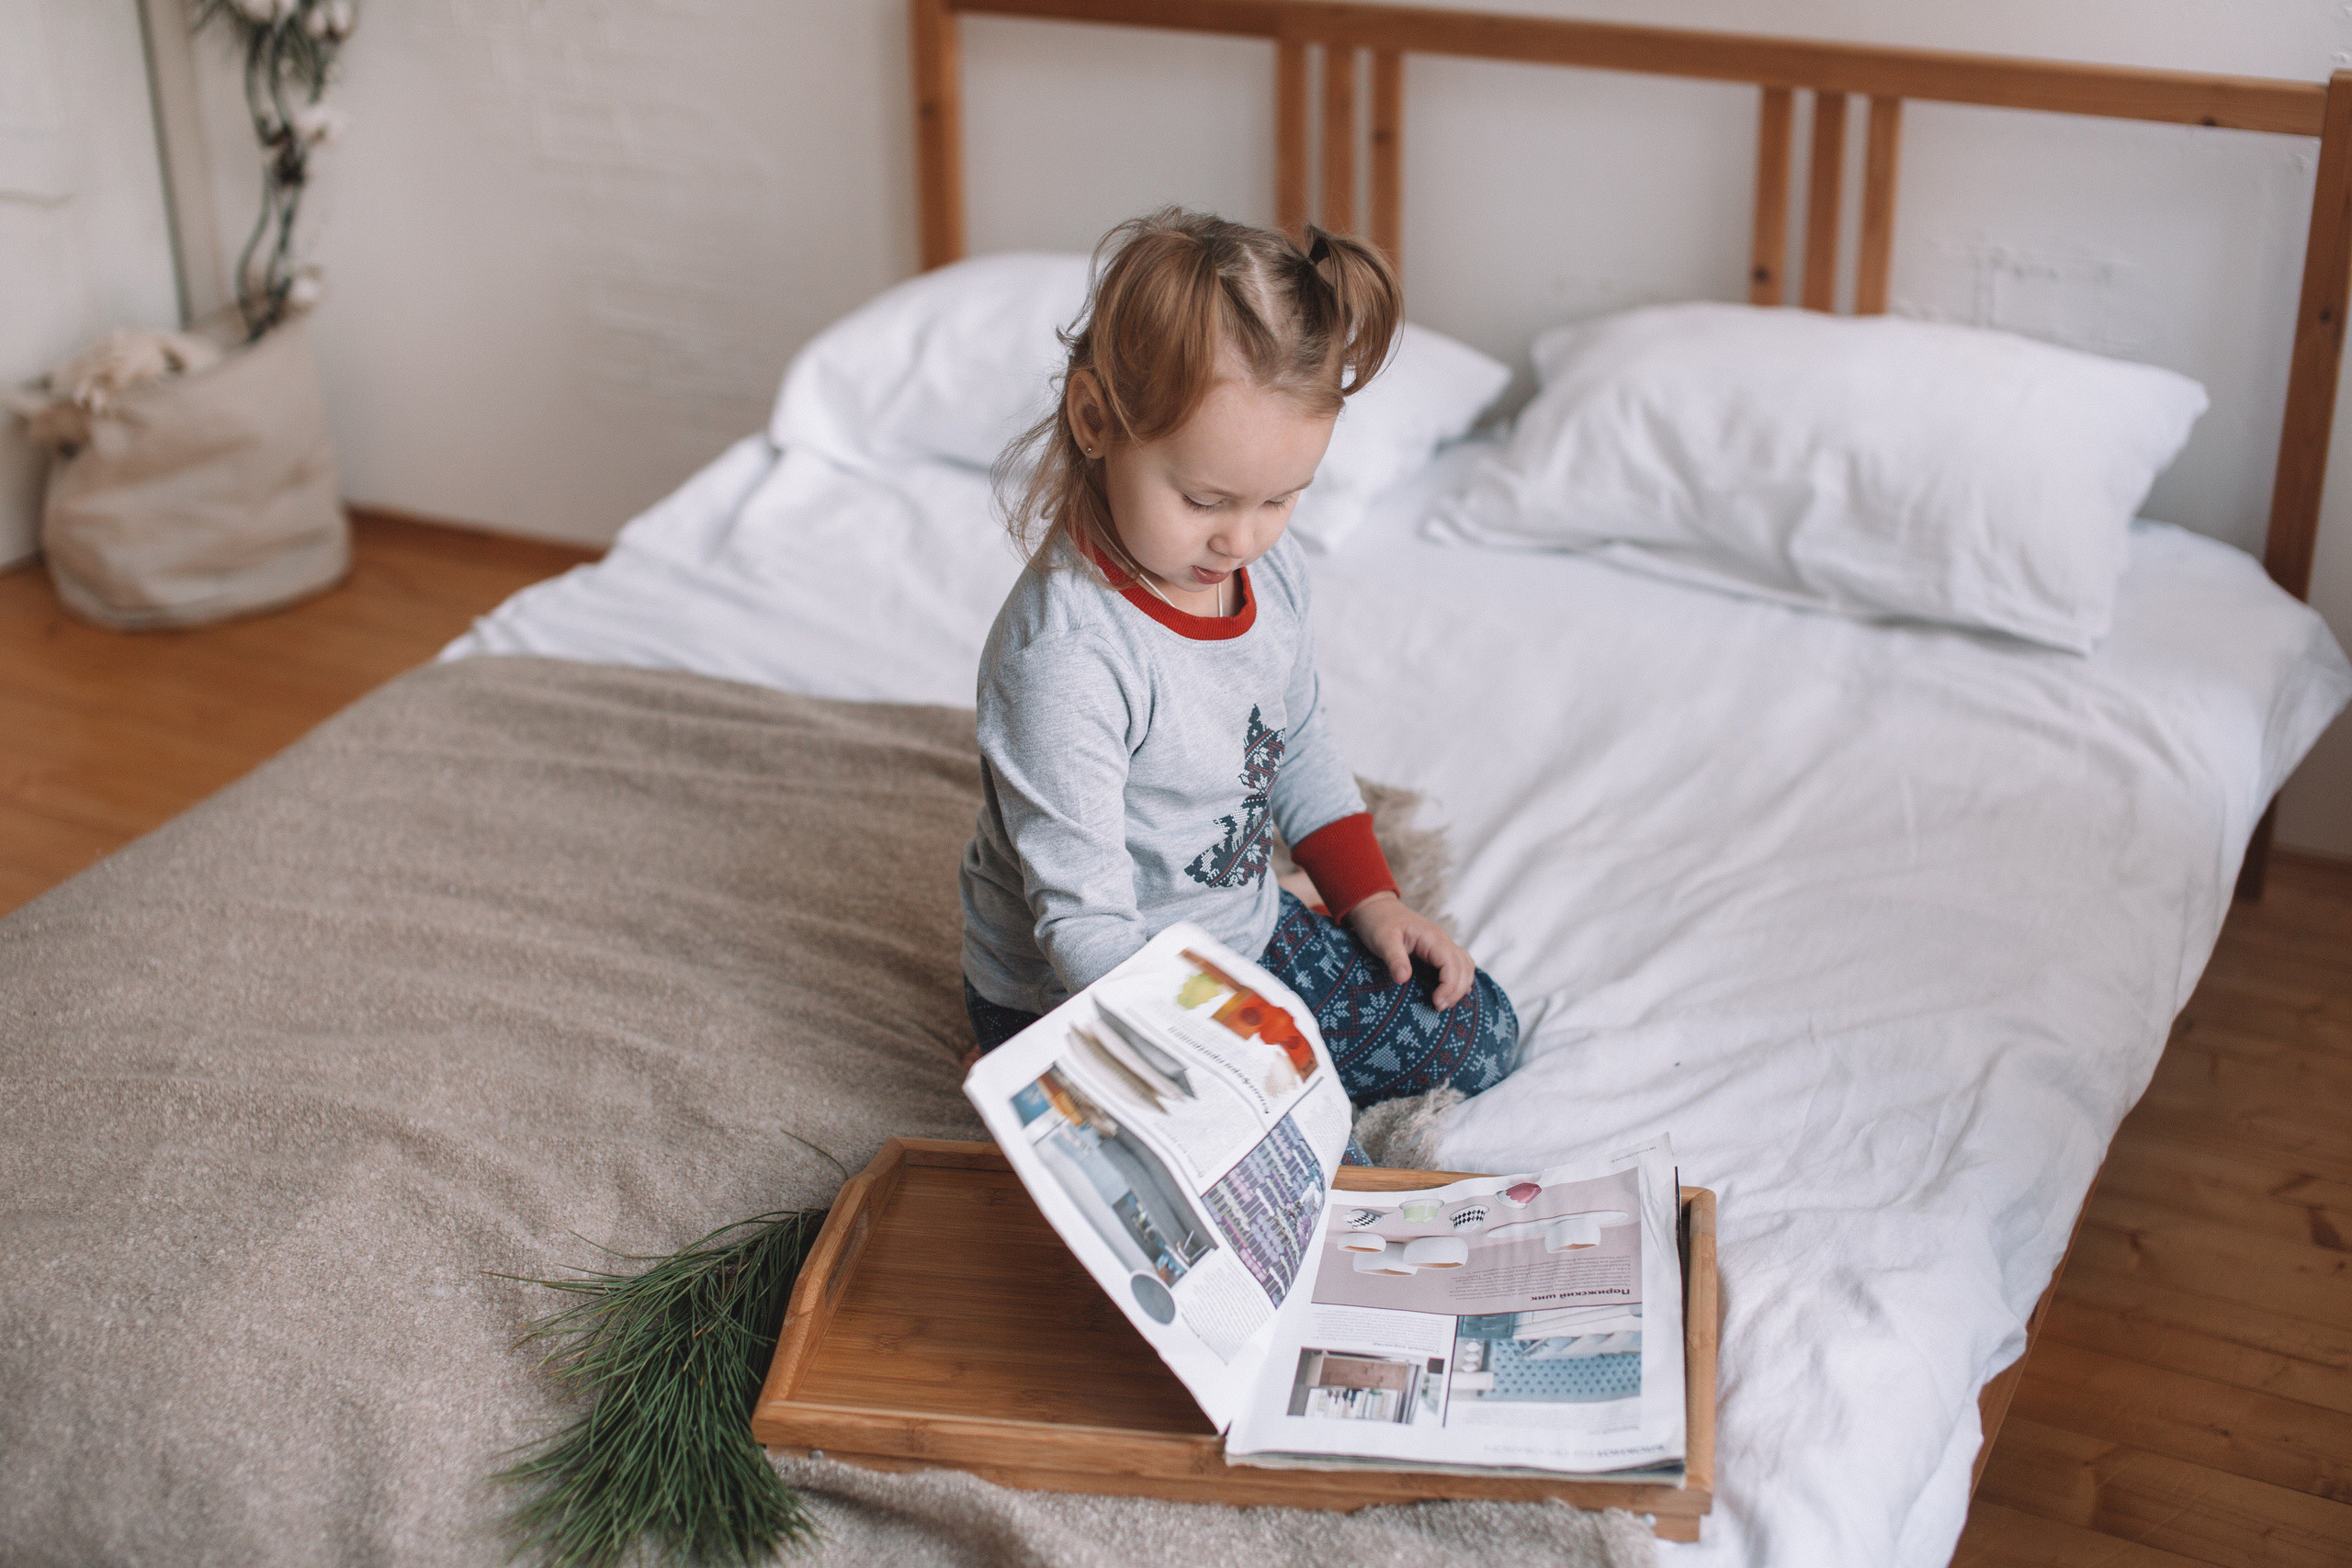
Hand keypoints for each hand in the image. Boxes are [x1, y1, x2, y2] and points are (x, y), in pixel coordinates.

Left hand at [1343, 891, 1473, 1009]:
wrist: (1376, 908)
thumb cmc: (1378, 922)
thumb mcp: (1382, 939)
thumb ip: (1394, 958)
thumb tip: (1403, 979)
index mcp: (1431, 937)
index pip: (1452, 963)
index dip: (1449, 985)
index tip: (1436, 1002)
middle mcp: (1441, 940)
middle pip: (1463, 966)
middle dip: (1456, 990)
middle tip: (1438, 1007)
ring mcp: (1441, 945)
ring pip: (1465, 965)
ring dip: (1461, 985)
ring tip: (1444, 1003)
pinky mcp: (1436, 951)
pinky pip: (1458, 964)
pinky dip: (1460, 979)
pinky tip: (1454, 993)